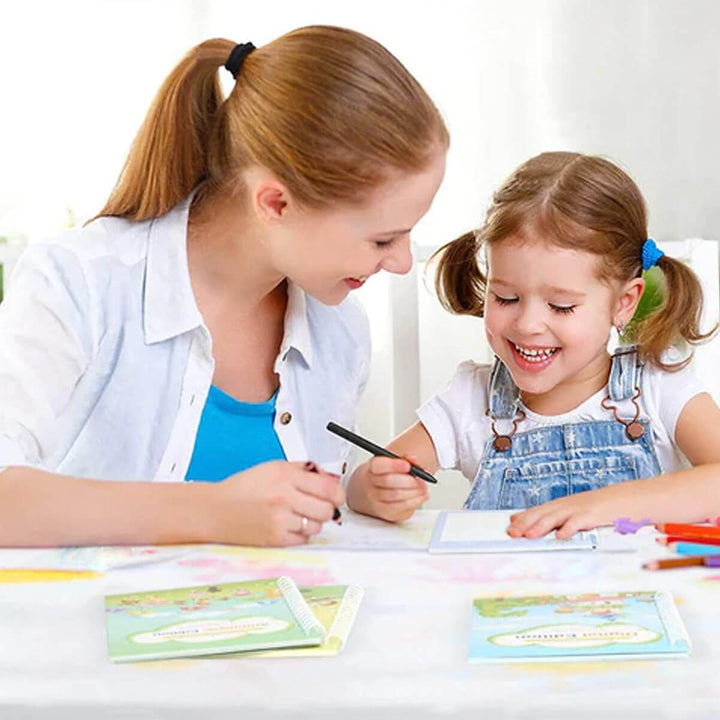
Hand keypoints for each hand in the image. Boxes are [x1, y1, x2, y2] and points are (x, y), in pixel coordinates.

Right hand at [208, 460, 344, 545]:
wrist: (215, 510)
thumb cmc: (243, 488)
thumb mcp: (273, 467)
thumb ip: (302, 471)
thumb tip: (328, 478)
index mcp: (285, 476)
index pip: (328, 488)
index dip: (337, 493)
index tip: (336, 495)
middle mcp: (284, 498)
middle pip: (327, 510)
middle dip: (327, 508)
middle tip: (318, 505)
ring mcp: (280, 520)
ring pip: (317, 526)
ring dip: (313, 521)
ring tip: (298, 514)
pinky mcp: (275, 538)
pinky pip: (303, 539)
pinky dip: (301, 533)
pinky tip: (288, 524)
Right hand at [346, 454, 429, 522]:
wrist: (371, 495)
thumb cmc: (383, 477)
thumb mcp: (392, 464)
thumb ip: (405, 459)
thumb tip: (414, 460)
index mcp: (371, 469)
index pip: (378, 465)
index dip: (394, 465)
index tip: (408, 465)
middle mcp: (370, 486)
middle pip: (389, 481)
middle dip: (408, 480)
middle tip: (420, 478)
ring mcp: (376, 502)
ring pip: (397, 496)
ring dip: (414, 491)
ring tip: (422, 487)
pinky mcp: (386, 514)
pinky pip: (402, 508)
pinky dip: (416, 501)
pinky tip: (420, 496)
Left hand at [506, 482, 642, 539]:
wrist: (631, 498)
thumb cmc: (606, 509)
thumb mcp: (582, 513)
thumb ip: (565, 519)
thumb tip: (549, 529)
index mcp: (566, 505)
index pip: (540, 510)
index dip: (524, 517)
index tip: (510, 524)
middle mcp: (570, 505)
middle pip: (543, 513)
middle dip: (525, 522)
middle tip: (511, 532)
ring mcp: (581, 509)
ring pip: (556, 517)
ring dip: (540, 526)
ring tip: (528, 535)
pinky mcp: (594, 515)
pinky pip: (580, 522)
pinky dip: (569, 528)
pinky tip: (560, 536)